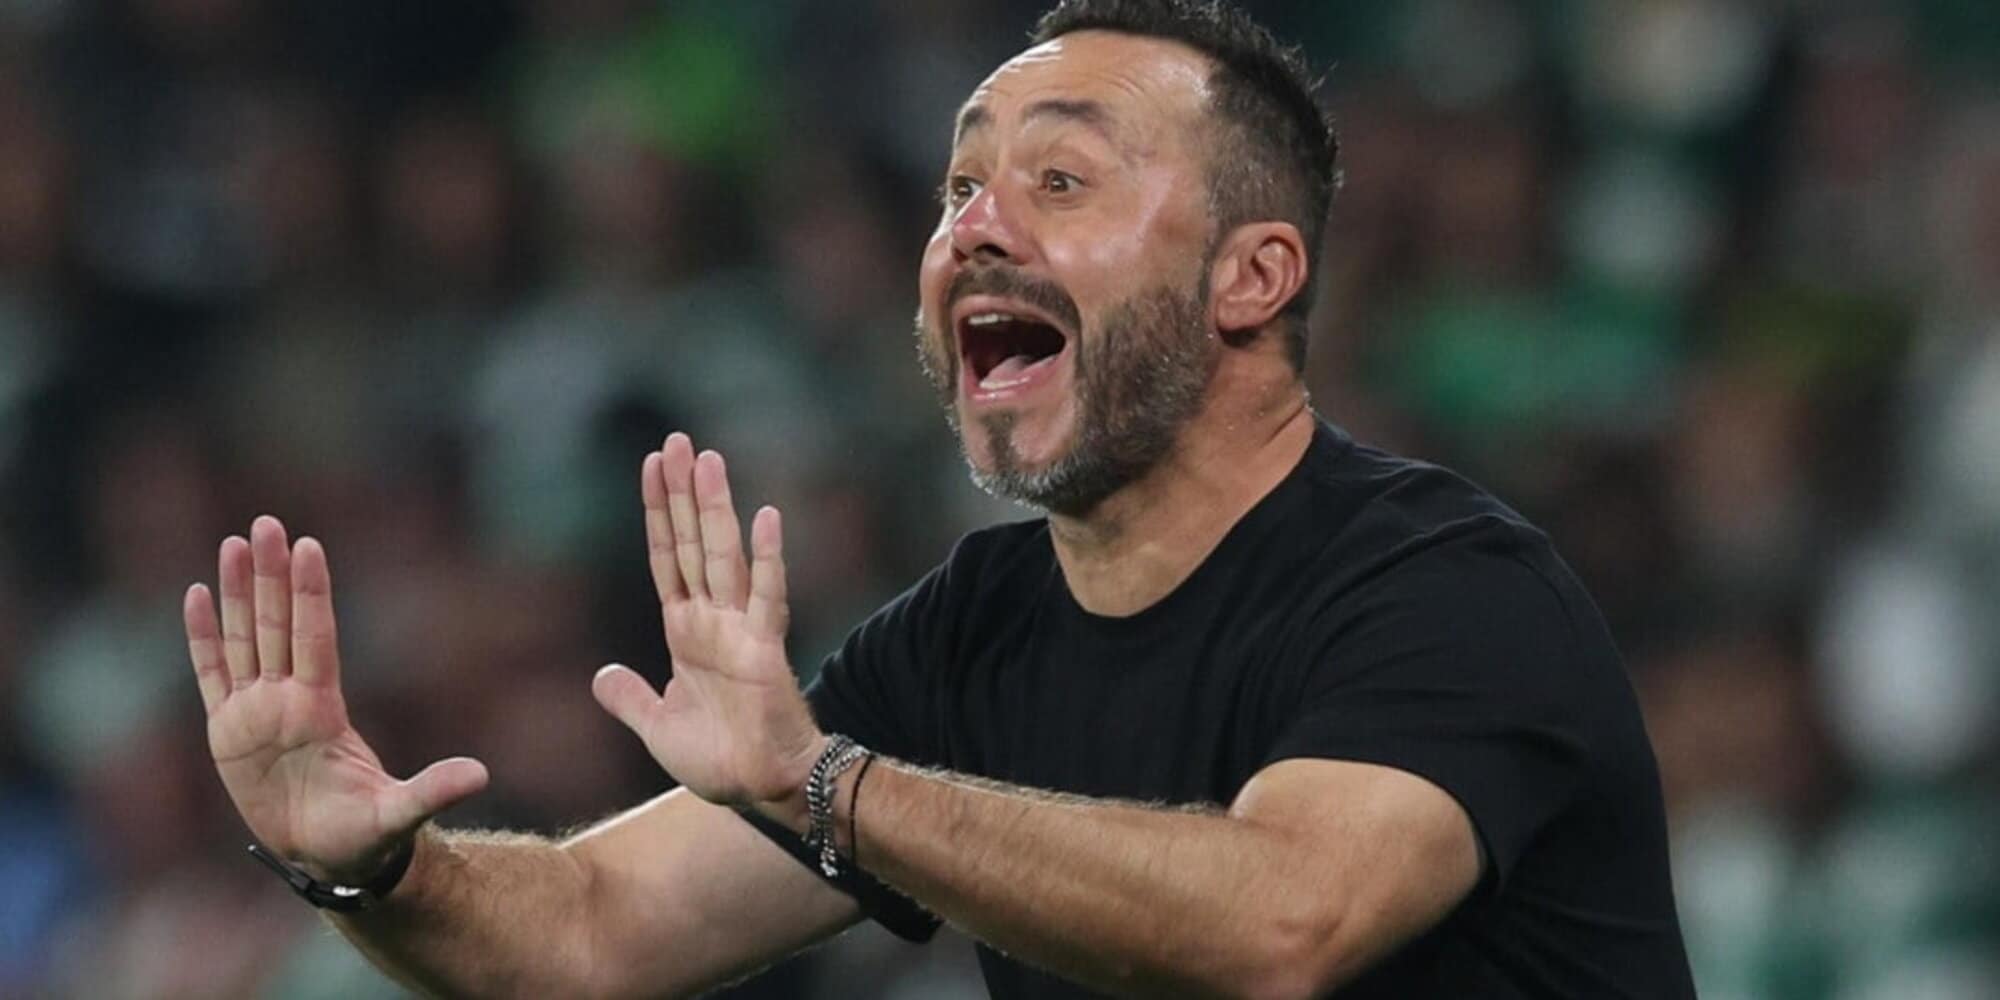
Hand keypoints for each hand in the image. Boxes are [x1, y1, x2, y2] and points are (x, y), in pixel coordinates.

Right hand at [185, 517, 488, 881]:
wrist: (331, 856)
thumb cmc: (366, 834)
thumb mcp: (398, 814)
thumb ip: (433, 791)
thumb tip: (482, 776)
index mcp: (323, 711)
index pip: (315, 638)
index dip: (310, 594)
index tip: (309, 547)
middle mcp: (289, 700)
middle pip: (276, 624)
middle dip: (269, 575)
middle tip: (265, 523)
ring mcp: (256, 712)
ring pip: (243, 638)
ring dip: (236, 592)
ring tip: (233, 542)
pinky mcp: (227, 731)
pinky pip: (210, 673)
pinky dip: (202, 637)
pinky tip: (197, 594)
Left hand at [592, 434, 823, 820]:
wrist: (761, 789)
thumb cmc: (719, 761)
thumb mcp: (656, 727)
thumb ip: (629, 698)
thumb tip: (602, 674)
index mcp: (685, 633)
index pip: (665, 558)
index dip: (656, 513)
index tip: (650, 465)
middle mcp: (712, 620)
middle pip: (691, 542)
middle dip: (683, 492)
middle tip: (679, 440)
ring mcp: (740, 629)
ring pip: (723, 555)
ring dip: (715, 507)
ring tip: (708, 458)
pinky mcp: (765, 648)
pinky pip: (766, 595)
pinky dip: (768, 557)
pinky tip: (765, 517)